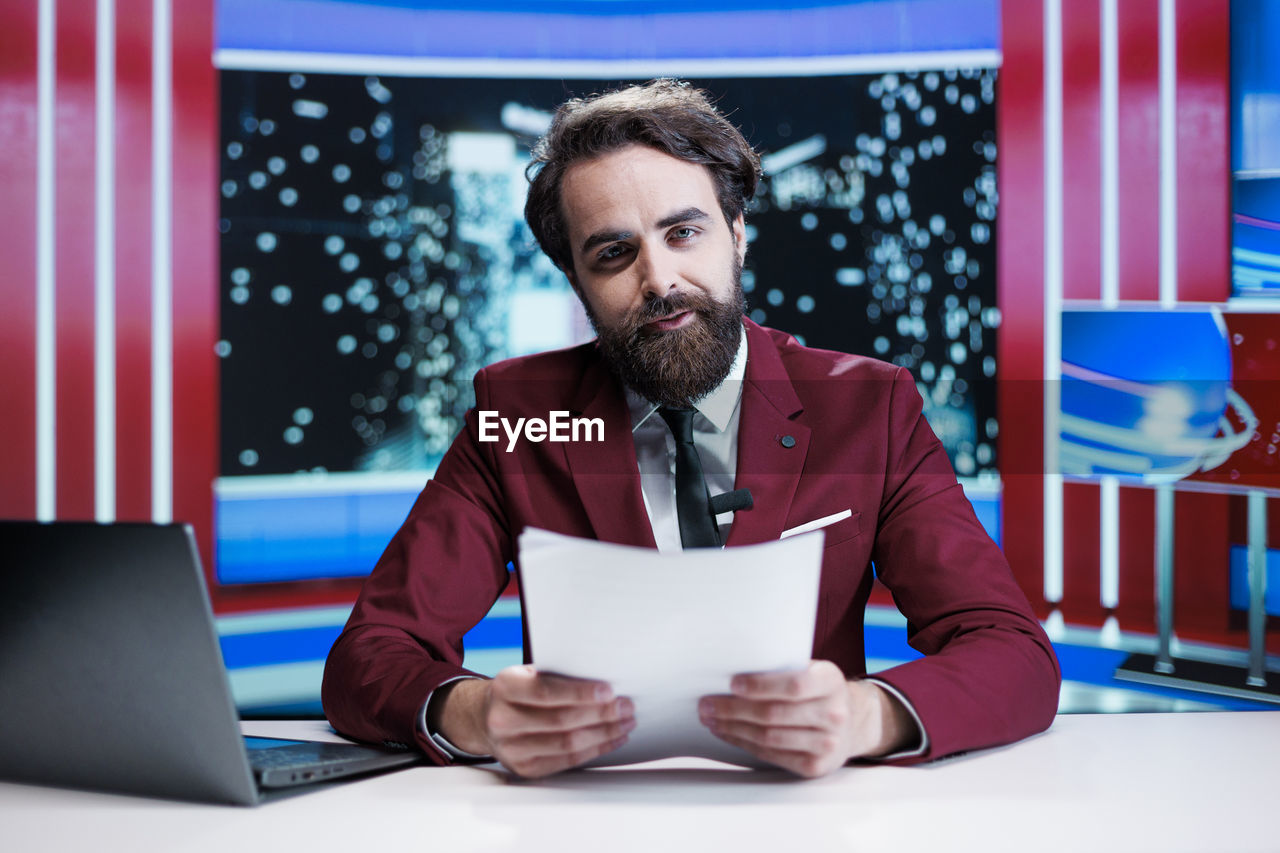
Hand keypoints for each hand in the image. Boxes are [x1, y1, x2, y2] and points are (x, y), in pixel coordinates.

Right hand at [435, 666, 634, 777]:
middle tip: (627, 706)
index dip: (580, 693)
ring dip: (604, 733)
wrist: (483, 718)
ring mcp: (511, 748)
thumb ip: (556, 675)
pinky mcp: (524, 768)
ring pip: (567, 743)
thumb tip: (603, 679)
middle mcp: (503, 720)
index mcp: (505, 687)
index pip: (546, 692)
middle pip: (562, 720)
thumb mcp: (527, 673)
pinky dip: (595, 749)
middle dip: (601, 714)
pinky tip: (612, 738)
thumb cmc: (518, 690)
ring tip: (626, 722)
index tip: (609, 690)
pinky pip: (567, 761)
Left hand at [698, 660, 915, 777]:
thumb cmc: (817, 691)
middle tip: (706, 704)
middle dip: (734, 709)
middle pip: (774, 715)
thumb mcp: (811, 670)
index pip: (794, 685)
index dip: (761, 686)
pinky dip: (745, 744)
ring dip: (733, 728)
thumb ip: (783, 669)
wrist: (852, 722)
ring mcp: (828, 743)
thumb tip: (731, 666)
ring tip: (711, 719)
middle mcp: (834, 714)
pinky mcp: (816, 766)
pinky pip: (772, 756)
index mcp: (831, 681)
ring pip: (769, 737)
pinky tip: (728, 733)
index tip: (732, 683)